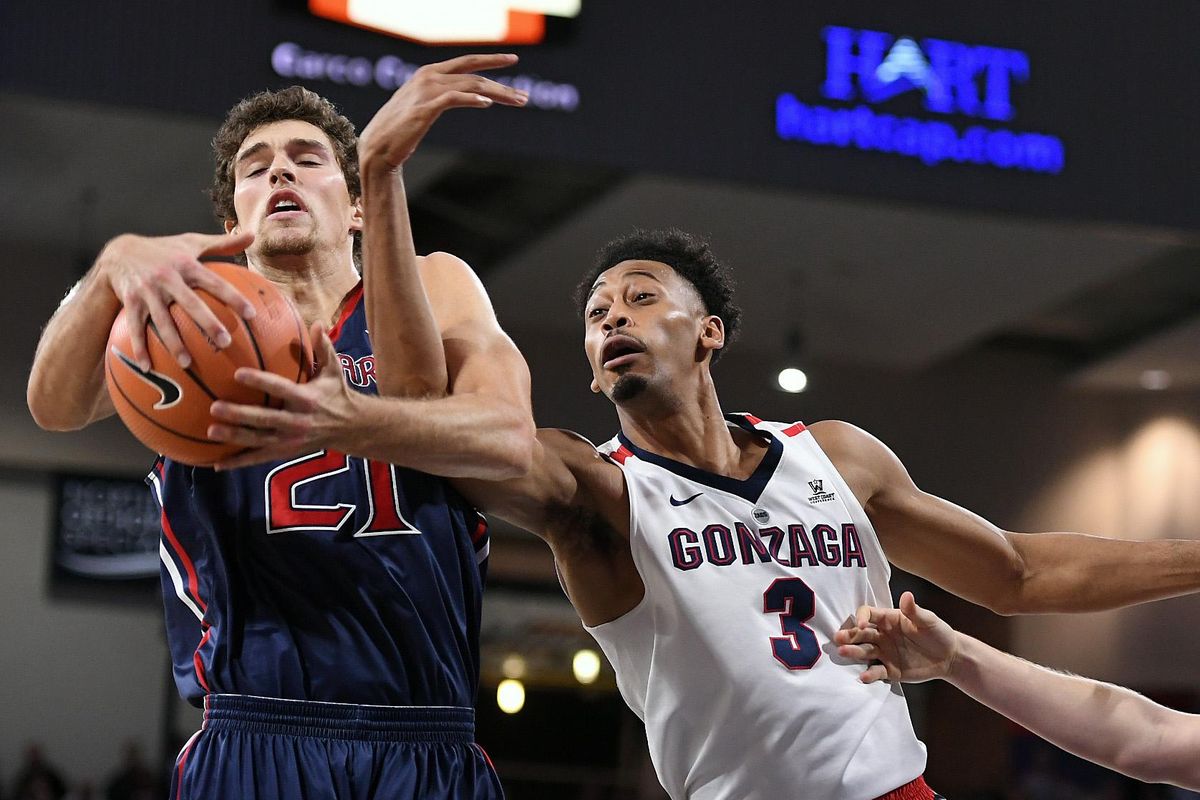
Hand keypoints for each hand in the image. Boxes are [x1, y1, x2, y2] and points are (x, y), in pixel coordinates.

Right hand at [101, 231, 256, 369]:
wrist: (119, 251)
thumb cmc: (165, 250)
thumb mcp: (191, 242)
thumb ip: (222, 243)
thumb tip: (252, 235)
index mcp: (186, 264)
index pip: (215, 282)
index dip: (233, 297)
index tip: (251, 314)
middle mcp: (167, 277)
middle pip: (190, 303)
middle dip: (208, 323)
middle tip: (225, 343)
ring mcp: (147, 291)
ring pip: (162, 320)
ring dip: (174, 343)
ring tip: (187, 363)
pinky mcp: (130, 301)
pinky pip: (135, 327)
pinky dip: (139, 347)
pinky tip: (148, 366)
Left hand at [206, 323, 361, 468]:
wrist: (351, 427)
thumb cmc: (337, 393)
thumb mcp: (334, 370)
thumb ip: (324, 347)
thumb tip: (316, 323)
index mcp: (307, 398)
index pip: (280, 388)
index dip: (260, 381)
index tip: (238, 373)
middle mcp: (298, 421)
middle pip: (264, 418)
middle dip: (240, 415)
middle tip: (215, 407)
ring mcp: (290, 440)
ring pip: (258, 440)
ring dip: (234, 436)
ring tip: (211, 431)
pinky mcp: (286, 452)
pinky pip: (259, 458)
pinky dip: (238, 462)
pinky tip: (217, 463)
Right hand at [358, 53, 527, 171]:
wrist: (377, 149)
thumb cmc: (400, 132)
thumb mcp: (424, 107)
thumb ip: (444, 97)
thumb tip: (472, 97)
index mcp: (429, 74)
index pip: (466, 62)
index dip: (491, 60)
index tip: (513, 59)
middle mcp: (428, 77)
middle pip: (474, 75)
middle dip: (502, 84)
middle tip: (525, 96)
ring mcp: (426, 91)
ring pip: (470, 86)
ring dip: (497, 93)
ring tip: (517, 101)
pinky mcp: (424, 109)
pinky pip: (454, 98)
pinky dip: (472, 99)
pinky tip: (487, 103)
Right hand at [833, 592, 959, 683]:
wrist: (949, 657)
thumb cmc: (938, 633)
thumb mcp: (928, 620)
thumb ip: (915, 611)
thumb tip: (907, 595)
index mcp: (888, 619)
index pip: (868, 614)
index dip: (862, 617)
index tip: (862, 624)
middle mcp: (882, 635)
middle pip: (861, 633)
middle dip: (849, 635)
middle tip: (838, 638)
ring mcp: (884, 653)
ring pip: (864, 652)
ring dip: (853, 652)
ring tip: (843, 652)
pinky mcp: (890, 670)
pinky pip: (876, 671)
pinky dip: (869, 674)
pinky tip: (863, 677)